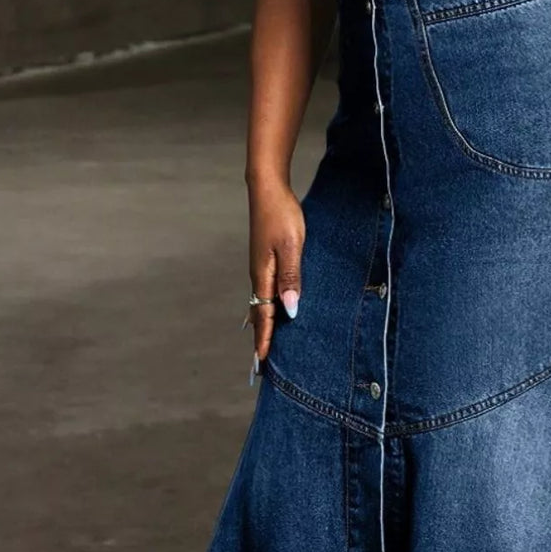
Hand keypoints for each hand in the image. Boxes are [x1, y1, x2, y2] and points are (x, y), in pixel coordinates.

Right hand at [246, 177, 303, 372]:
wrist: (268, 188)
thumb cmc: (282, 215)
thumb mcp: (292, 246)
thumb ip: (292, 278)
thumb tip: (291, 309)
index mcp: (263, 275)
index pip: (263, 315)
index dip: (264, 338)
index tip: (262, 362)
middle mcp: (258, 274)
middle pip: (258, 313)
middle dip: (259, 337)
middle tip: (260, 363)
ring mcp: (260, 267)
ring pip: (260, 302)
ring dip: (263, 323)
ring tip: (266, 343)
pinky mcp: (265, 259)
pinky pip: (265, 291)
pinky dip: (267, 306)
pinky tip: (273, 309)